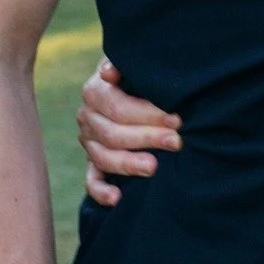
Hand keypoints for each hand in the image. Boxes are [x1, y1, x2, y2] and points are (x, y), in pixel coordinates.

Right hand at [77, 58, 181, 207]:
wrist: (132, 86)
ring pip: (103, 157)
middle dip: (147, 138)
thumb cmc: (139, 74)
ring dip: (128, 164)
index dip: (148, 115)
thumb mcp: (134, 64)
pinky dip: (101, 191)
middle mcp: (87, 117)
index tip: (176, 120)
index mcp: (95, 91)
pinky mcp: (93, 163)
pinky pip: (91, 181)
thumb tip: (108, 73)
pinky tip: (117, 199)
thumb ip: (125, 65)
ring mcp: (89, 142)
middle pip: (113, 133)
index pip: (118, 107)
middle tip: (176, 142)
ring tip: (154, 167)